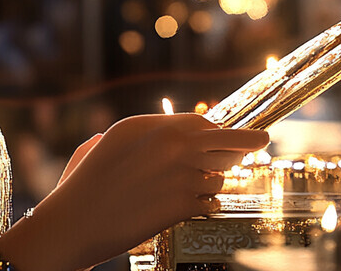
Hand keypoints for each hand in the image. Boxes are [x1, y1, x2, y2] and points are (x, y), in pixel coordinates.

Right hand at [0, 113, 267, 270]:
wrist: (77, 220)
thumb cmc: (84, 183)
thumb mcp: (108, 142)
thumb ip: (142, 133)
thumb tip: (164, 133)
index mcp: (149, 123)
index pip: (199, 120)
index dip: (217, 127)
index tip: (230, 130)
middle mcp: (169, 142)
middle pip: (223, 136)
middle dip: (247, 139)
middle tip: (264, 138)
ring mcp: (179, 172)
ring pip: (219, 172)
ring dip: (217, 178)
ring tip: (206, 183)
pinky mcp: (183, 203)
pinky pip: (212, 200)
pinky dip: (210, 202)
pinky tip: (203, 204)